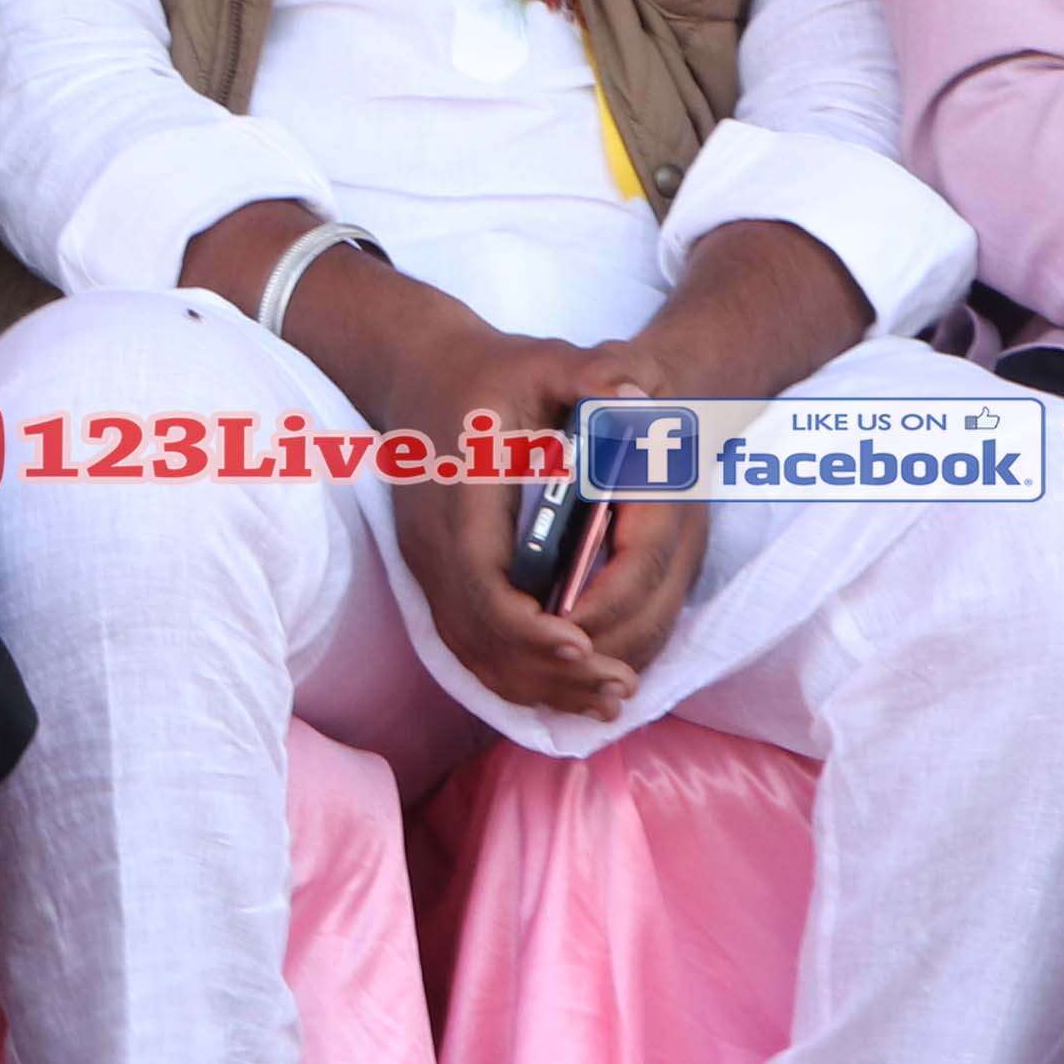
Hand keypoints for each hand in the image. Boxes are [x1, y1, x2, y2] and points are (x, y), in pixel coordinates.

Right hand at [365, 310, 676, 722]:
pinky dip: (516, 675)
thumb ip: (591, 374)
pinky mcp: (435, 578)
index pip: (483, 585)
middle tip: (619, 690)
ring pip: (472, 652)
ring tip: (606, 702)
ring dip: (536, 686)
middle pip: (481, 637)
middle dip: (549, 673)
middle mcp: (433, 544)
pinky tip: (566, 689)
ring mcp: (427, 567)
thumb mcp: (545, 361)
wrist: (421, 372)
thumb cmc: (493, 371)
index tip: (583, 646)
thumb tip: (642, 395)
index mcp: (459, 498)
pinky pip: (468, 646)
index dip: (530, 627)